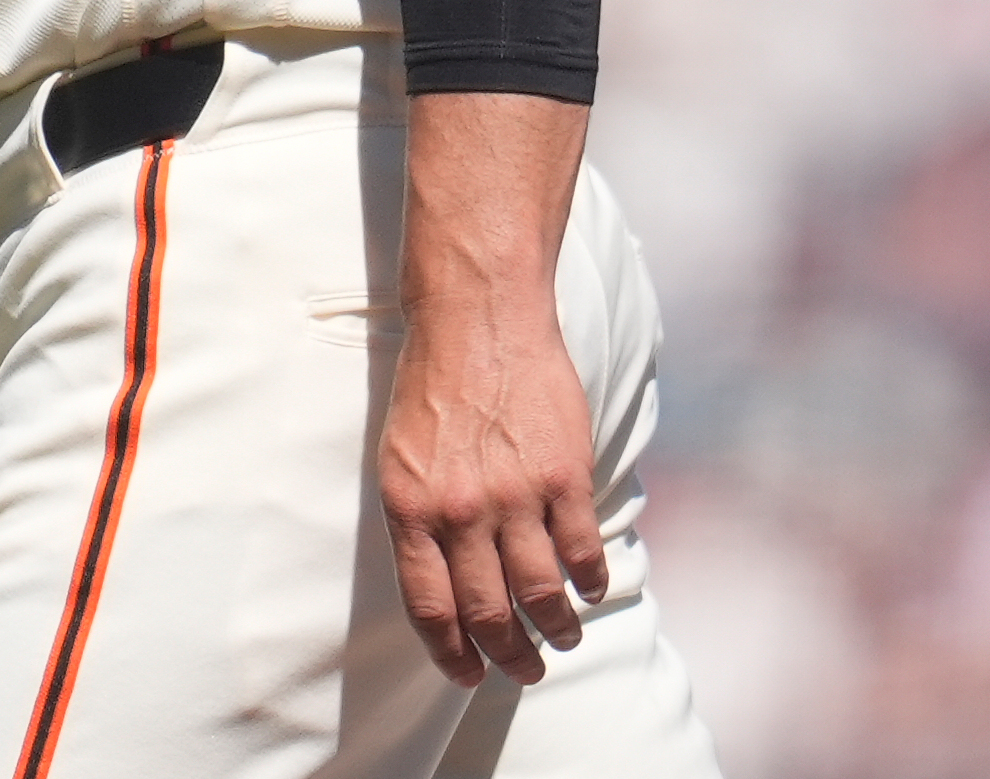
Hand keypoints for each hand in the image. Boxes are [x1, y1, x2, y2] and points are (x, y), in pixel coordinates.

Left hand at [378, 282, 608, 686]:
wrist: (478, 315)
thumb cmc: (434, 385)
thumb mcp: (400, 457)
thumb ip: (419, 520)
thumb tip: (441, 584)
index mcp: (410, 509)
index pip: (431, 608)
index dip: (452, 653)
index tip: (469, 674)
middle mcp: (460, 512)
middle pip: (488, 613)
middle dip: (510, 656)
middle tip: (526, 670)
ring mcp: (515, 495)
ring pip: (540, 593)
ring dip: (555, 628)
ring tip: (563, 637)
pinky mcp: (563, 475)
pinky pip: (580, 550)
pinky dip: (588, 581)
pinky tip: (589, 588)